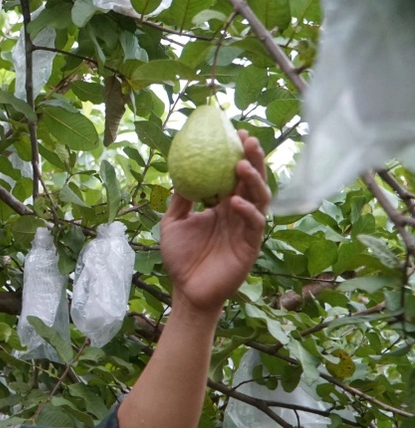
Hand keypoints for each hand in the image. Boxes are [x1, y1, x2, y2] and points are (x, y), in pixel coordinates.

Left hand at [159, 131, 270, 316]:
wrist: (186, 290)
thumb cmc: (180, 258)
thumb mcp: (172, 223)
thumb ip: (179, 200)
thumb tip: (180, 172)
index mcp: (222, 206)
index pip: (234, 176)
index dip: (237, 155)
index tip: (234, 133)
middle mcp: (237, 213)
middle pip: (252, 181)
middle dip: (253, 159)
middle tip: (247, 140)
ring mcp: (246, 229)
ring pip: (259, 199)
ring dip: (253, 181)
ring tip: (242, 165)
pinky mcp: (250, 246)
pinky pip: (253, 225)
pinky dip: (246, 211)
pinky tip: (235, 202)